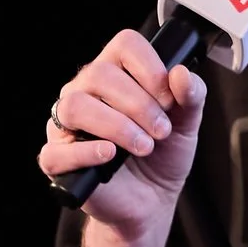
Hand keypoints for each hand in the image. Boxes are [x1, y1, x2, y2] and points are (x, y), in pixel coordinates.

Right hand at [39, 28, 210, 230]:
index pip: (124, 45)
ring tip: (144, 146)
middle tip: (162, 131)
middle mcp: (85, 91)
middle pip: (100, 73)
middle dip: (140, 104)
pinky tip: (111, 156)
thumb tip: (181, 74)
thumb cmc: (163, 155)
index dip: (150, 68)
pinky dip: (86, 153)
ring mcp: (66, 124)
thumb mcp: (187, 125)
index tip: (168, 98)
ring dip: (117, 126)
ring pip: (75, 106)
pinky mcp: (57, 158)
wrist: (151, 201)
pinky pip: (56, 151)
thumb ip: (191, 96)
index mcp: (115, 72)